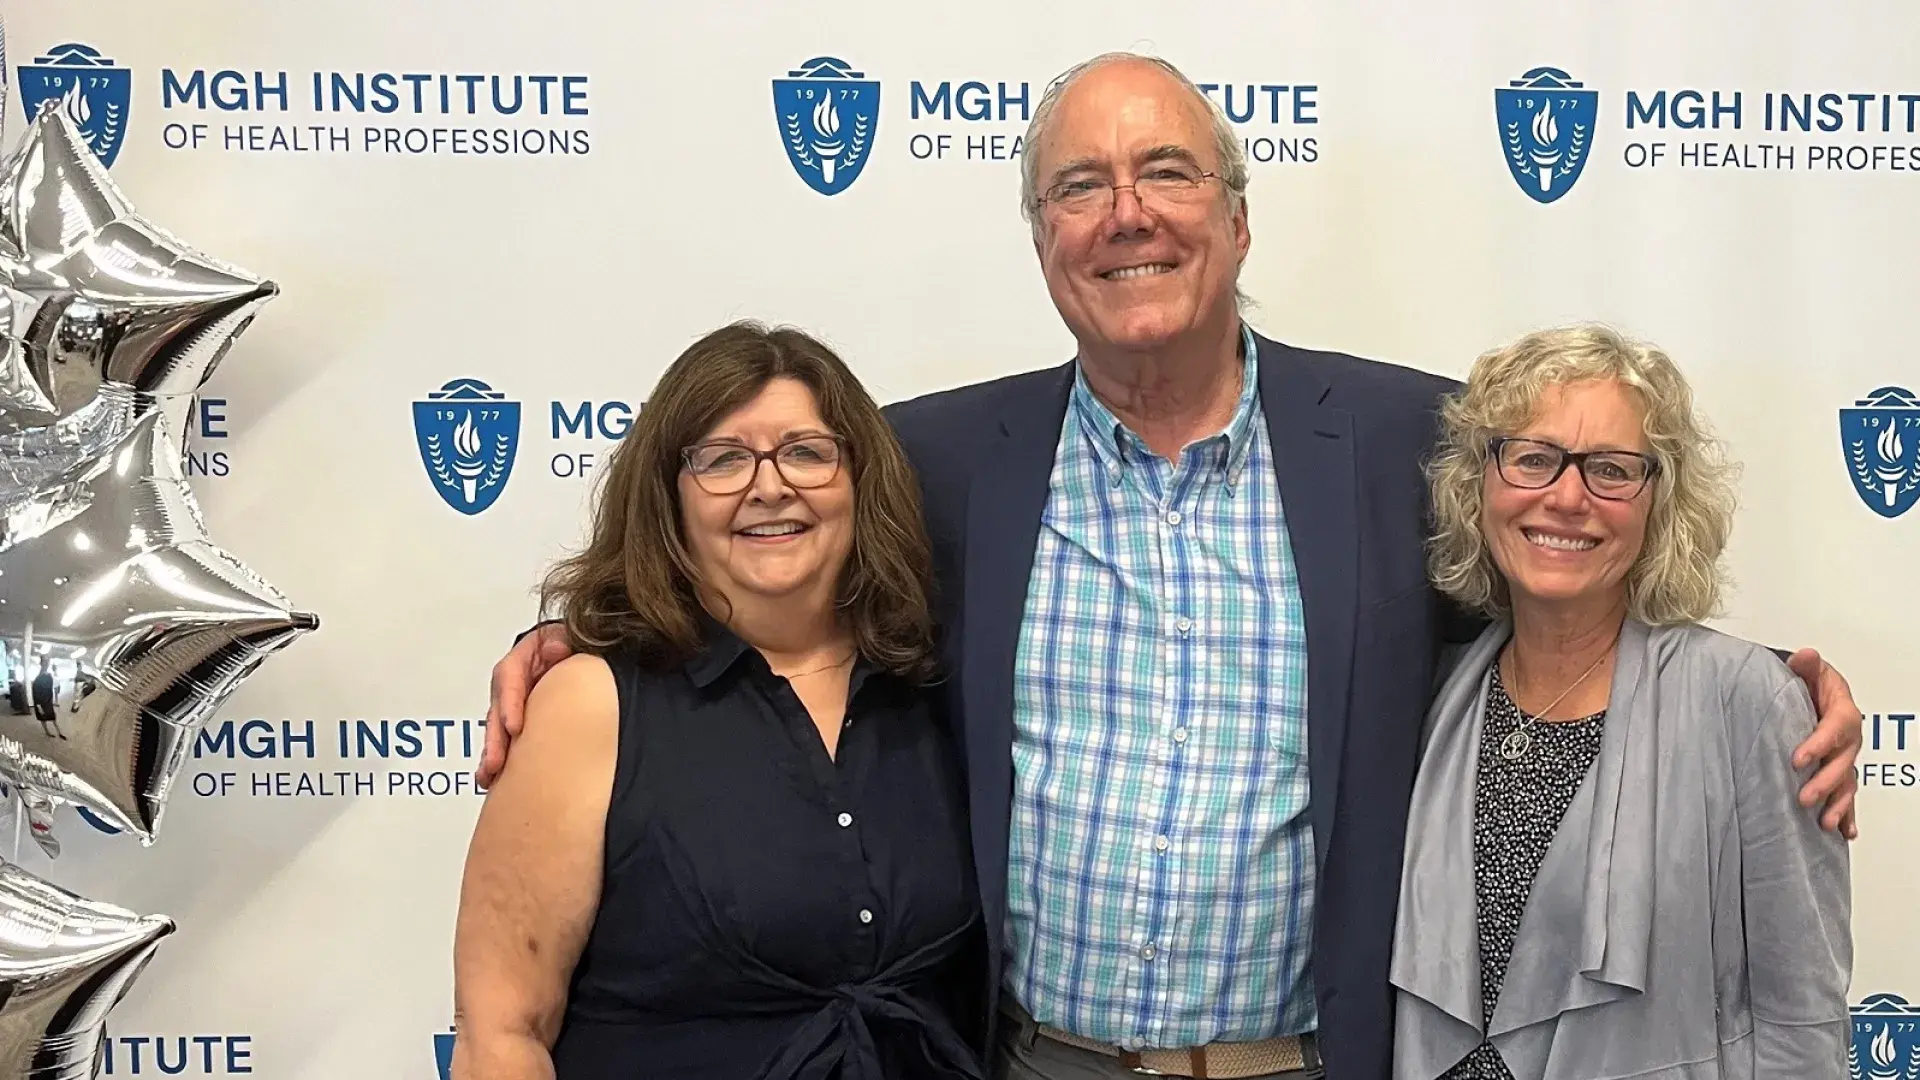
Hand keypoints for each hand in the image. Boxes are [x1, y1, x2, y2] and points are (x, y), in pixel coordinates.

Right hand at [477, 622, 575, 788]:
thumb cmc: (568, 645)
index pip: (509, 678)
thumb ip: (559, 641)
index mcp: (521, 659)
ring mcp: (511, 704)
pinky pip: (503, 741)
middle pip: (497, 710)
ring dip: (492, 753)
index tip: (514, 726)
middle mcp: (511, 683)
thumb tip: (555, 650)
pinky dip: (495, 759)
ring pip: (496, 729)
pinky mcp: (516, 722)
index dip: (509, 703)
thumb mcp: (565, 636)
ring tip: (488, 775)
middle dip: (496, 738)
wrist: (574, 654)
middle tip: (496, 762)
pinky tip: (490, 779)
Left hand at [1786, 648, 1861, 839]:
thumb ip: (1805, 666)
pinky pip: (1847, 794)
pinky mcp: (1840, 769)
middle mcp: (1849, 738)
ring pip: (1847, 783)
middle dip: (1825, 782)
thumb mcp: (1809, 671)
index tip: (1798, 759)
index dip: (1818, 745)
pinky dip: (1848, 814)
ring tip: (1826, 822)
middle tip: (1805, 797)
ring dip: (1839, 804)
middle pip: (1842, 762)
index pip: (1834, 729)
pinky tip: (1846, 831)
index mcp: (1843, 712)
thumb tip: (1806, 655)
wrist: (1818, 693)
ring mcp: (1847, 757)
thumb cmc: (1812, 683)